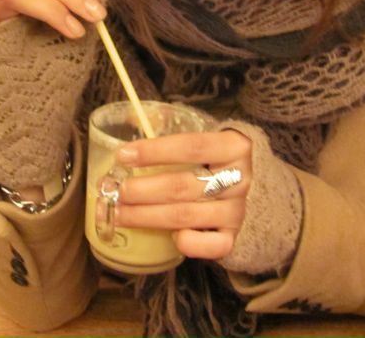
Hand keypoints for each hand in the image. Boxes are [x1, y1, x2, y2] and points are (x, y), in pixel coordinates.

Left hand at [114, 130, 252, 259]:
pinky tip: (170, 238)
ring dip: (147, 217)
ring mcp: (237, 211)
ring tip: (118, 213)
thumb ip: (171, 128)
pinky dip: (189, 243)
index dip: (155, 151)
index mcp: (233, 147)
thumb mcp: (203, 138)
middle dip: (143, 190)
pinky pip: (212, 246)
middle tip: (116, 190)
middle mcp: (239, 179)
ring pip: (187, 216)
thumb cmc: (213, 159)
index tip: (123, 156)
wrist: (249, 187)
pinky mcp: (234, 237)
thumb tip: (133, 119)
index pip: (192, 146)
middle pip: (182, 186)